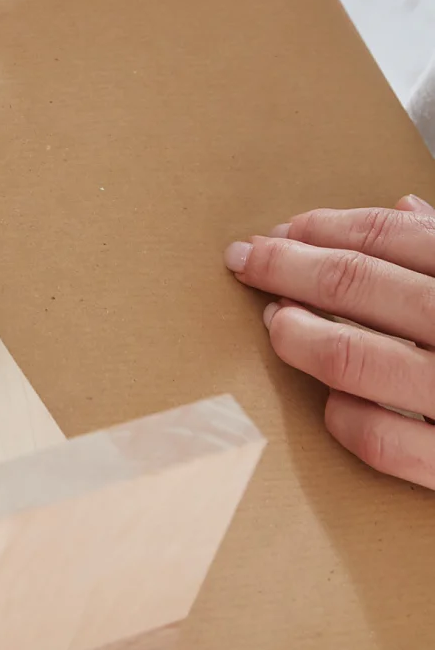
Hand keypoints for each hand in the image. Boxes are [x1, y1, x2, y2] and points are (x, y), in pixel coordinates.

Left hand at [225, 194, 434, 485]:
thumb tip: (403, 209)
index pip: (391, 235)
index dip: (323, 228)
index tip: (280, 231)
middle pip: (358, 284)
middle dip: (288, 267)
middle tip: (246, 261)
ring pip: (355, 357)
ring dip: (299, 335)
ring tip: (278, 323)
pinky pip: (382, 439)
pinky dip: (342, 415)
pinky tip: (328, 401)